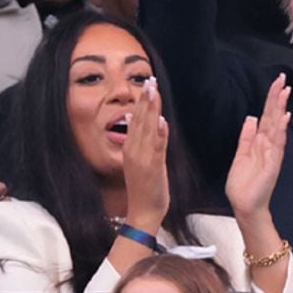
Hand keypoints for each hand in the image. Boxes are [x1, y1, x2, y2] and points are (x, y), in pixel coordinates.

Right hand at [122, 76, 169, 232]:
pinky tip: (161, 121)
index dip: (142, 102)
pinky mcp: (151, 168)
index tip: (147, 85)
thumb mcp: (143, 161)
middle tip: (150, 80)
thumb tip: (141, 120)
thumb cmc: (146, 189)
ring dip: (150, 110)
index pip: (137, 120)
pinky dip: (158, 134)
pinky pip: (156, 148)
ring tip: (153, 92)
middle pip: (140, 120)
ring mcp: (142, 159)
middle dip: (146, 100)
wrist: (143, 212)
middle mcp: (134, 151)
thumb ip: (144, 141)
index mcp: (131, 148)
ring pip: (146, 130)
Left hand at [225, 74, 289, 222]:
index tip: (276, 83)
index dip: (271, 99)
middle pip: (274, 117)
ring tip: (285, 92)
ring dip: (281, 108)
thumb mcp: (241, 154)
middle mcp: (268, 145)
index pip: (267, 116)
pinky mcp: (273, 163)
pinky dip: (281, 130)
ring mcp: (272, 153)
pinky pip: (278, 144)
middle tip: (283, 80)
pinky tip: (284, 117)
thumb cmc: (242, 185)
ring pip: (277, 126)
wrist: (244, 205)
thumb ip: (246, 137)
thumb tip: (251, 117)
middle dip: (278, 98)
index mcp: (259, 142)